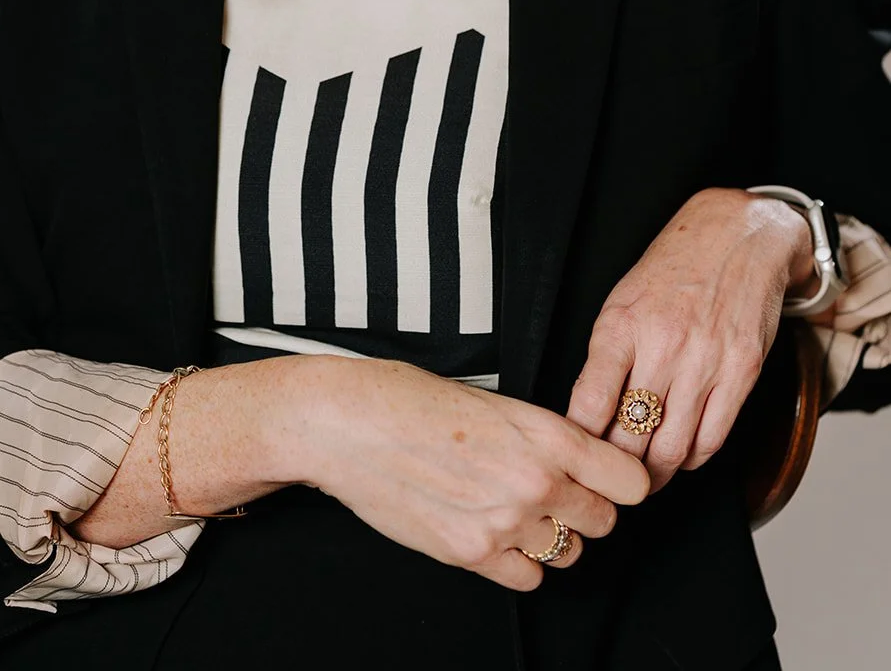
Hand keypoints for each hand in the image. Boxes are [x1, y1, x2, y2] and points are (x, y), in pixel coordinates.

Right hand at [283, 355, 648, 592]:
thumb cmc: (410, 399)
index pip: (629, 481)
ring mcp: (503, 522)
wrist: (348, 424)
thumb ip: (542, 436)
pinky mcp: (470, 554)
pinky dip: (518, 561)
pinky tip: (493, 531)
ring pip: (569, 552)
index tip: (608, 478)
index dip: (621, 480)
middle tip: (555, 491)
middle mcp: (534, 481)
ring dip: (552, 535)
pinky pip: (528, 578)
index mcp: (545, 433)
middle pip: (605, 520)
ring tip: (515, 508)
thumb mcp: (494, 401)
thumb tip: (578, 463)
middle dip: (585, 508)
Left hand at [566, 187, 813, 492]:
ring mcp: (706, 360)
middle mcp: (663, 344)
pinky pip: (713, 438)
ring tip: (643, 480)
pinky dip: (692, 458)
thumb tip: (587, 414)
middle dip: (616, 470)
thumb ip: (606, 354)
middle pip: (631, 436)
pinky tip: (681, 456)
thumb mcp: (623, 299)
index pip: (590, 403)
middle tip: (609, 482)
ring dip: (655, 475)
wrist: (737, 234)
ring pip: (672, 448)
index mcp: (621, 324)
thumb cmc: (673, 268)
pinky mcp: (743, 372)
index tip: (575, 459)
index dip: (580, 443)